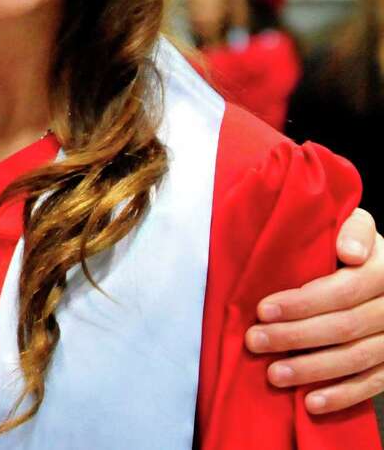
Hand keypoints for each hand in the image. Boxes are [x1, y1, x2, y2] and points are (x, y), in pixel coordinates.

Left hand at [246, 208, 383, 412]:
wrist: (383, 271)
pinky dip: (343, 395)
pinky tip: (311, 403)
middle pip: (345, 326)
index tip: (262, 309)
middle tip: (255, 341)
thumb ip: (354, 230)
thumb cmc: (355, 244)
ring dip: (313, 370)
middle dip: (295, 336)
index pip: (343, 290)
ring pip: (357, 358)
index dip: (302, 302)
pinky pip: (374, 384)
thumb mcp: (356, 224)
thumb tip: (349, 251)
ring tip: (274, 374)